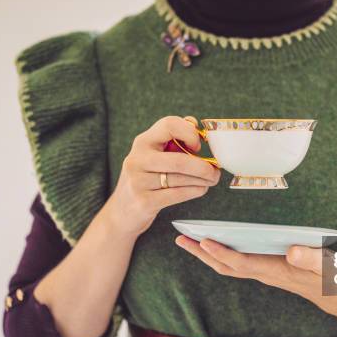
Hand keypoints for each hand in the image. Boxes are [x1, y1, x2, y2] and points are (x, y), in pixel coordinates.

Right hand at [104, 116, 220, 237]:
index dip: (189, 133)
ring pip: (181, 178)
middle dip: (203, 167)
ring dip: (203, 180)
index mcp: (142, 142)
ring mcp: (138, 181)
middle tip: (215, 172)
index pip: (169, 125)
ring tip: (211, 180)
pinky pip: (178, 194)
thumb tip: (193, 123)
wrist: (121, 213)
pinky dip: (195, 191)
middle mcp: (137, 159)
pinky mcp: (144, 202)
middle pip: (180, 160)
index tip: (198, 146)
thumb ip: (172, 140)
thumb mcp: (153, 156)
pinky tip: (201, 189)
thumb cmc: (145, 180)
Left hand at [174, 236, 324, 301]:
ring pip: (228, 265)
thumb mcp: (328, 266)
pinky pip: (236, 263)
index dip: (221, 253)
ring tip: (189, 239)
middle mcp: (264, 273)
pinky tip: (215, 243)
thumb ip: (311, 258)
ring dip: (207, 254)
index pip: (242, 263)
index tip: (203, 241)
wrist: (336, 295)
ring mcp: (263, 272)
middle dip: (202, 254)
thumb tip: (292, 251)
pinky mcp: (266, 269)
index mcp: (275, 271)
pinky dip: (221, 253)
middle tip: (181, 239)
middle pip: (226, 266)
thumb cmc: (332, 278)